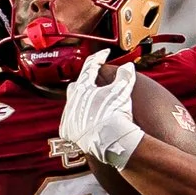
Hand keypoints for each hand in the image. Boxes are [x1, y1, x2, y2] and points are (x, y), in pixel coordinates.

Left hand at [57, 50, 144, 166]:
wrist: (108, 140)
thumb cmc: (115, 115)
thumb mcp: (122, 91)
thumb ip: (125, 76)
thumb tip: (128, 66)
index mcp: (83, 88)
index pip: (90, 67)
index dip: (98, 58)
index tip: (104, 54)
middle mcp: (71, 100)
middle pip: (77, 86)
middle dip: (86, 81)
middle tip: (96, 79)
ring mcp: (68, 115)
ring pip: (72, 103)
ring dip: (81, 100)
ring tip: (92, 100)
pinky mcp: (67, 130)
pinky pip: (70, 121)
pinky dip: (78, 118)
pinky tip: (85, 118)